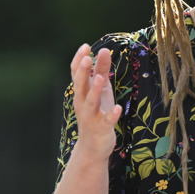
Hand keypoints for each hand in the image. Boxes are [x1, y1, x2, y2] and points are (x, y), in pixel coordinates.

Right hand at [69, 44, 121, 159]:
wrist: (92, 147)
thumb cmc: (96, 113)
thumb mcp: (100, 90)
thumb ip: (101, 70)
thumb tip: (104, 50)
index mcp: (81, 92)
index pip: (76, 74)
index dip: (79, 60)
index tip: (85, 46)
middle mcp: (83, 103)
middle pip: (81, 85)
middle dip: (83, 72)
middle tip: (86, 58)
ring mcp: (91, 116)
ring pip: (91, 102)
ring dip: (95, 90)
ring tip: (101, 78)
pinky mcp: (101, 128)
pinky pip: (106, 121)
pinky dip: (111, 115)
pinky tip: (118, 108)